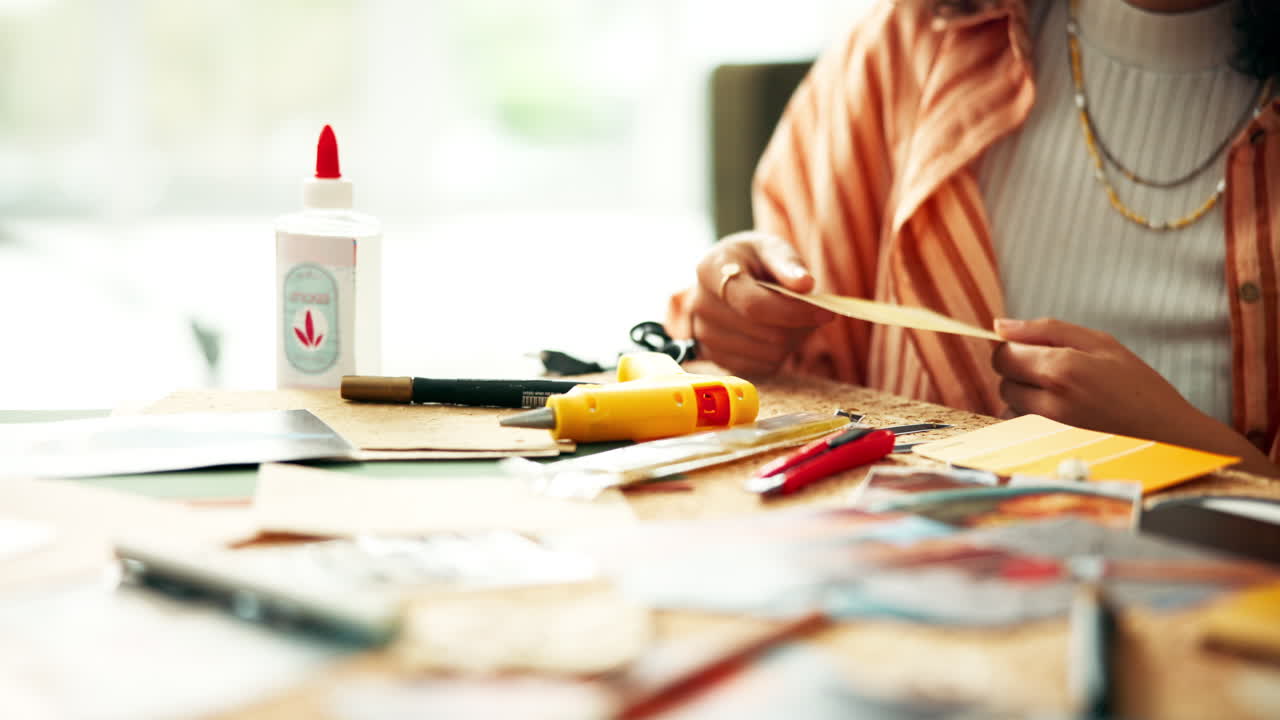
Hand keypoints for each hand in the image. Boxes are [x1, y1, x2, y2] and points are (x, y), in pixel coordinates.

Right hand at [688, 231, 833, 376]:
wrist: (726, 276)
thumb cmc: (752, 259)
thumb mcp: (770, 248)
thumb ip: (787, 263)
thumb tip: (805, 284)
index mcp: (710, 271)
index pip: (754, 305)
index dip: (793, 312)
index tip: (826, 313)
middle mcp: (700, 305)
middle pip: (765, 332)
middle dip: (800, 325)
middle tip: (816, 314)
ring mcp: (704, 335)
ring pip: (767, 353)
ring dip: (793, 340)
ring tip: (796, 320)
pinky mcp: (714, 357)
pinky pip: (761, 367)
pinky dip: (780, 354)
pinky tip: (779, 333)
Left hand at [991, 317, 1202, 441]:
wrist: (1165, 433)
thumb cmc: (1137, 384)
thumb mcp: (1099, 342)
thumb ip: (1044, 330)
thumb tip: (999, 324)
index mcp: (1061, 368)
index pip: (1004, 354)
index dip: (1015, 347)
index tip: (1035, 348)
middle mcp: (1049, 400)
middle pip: (1002, 378)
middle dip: (1019, 369)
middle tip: (1056, 368)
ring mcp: (1047, 428)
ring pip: (1009, 402)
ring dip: (1024, 392)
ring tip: (1064, 390)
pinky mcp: (1048, 446)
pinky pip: (1019, 424)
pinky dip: (1030, 414)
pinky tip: (1062, 410)